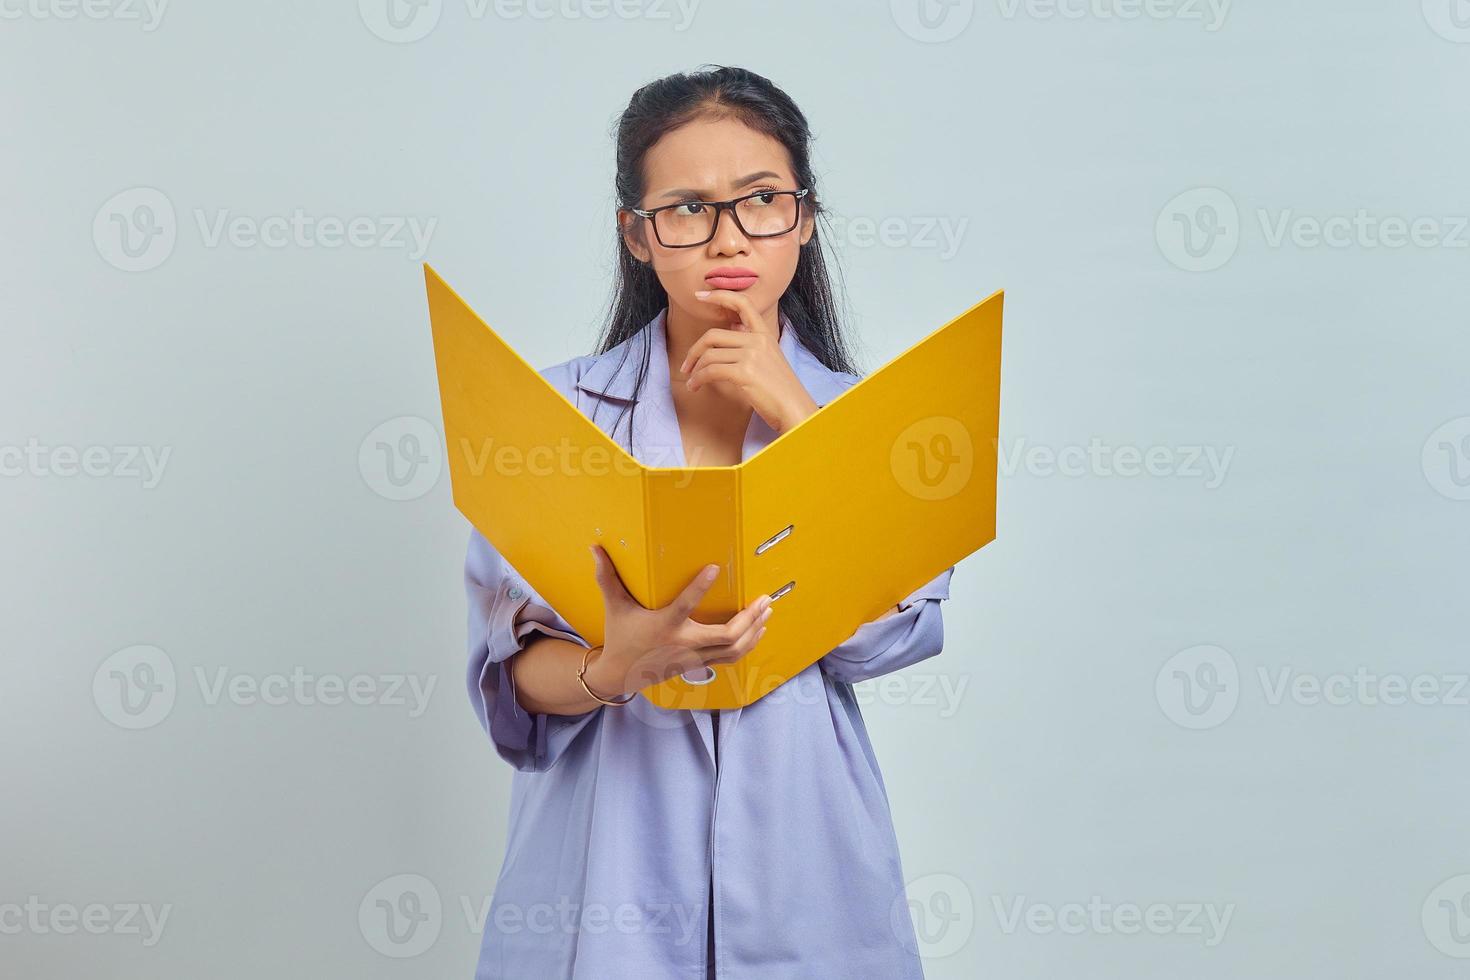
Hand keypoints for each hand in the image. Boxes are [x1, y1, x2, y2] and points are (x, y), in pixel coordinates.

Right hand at [585, 544, 771, 696]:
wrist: (622, 674)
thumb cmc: (620, 635)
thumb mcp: (615, 606)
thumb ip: (607, 577)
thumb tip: (595, 548)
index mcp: (664, 626)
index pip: (685, 605)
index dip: (700, 587)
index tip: (715, 568)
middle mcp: (683, 643)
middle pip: (725, 636)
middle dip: (749, 618)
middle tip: (764, 599)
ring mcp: (694, 657)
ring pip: (733, 649)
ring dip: (754, 631)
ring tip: (767, 611)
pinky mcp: (699, 663)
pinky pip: (731, 657)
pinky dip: (748, 644)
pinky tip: (758, 630)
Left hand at [679, 289, 819, 433]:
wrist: (793, 408)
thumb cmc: (780, 388)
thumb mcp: (770, 356)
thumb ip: (751, 340)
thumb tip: (733, 325)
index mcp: (764, 334)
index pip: (742, 303)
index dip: (719, 295)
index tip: (700, 295)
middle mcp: (758, 340)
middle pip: (713, 336)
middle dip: (694, 351)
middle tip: (686, 365)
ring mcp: (752, 355)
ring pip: (709, 355)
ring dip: (695, 370)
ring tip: (691, 381)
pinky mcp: (745, 372)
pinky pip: (711, 371)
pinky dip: (698, 379)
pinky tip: (695, 386)